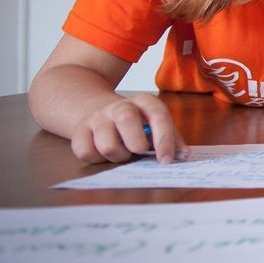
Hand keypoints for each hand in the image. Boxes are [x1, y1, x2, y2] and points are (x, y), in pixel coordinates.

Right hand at [71, 93, 188, 164]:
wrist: (97, 109)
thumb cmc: (137, 123)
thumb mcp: (156, 125)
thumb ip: (172, 139)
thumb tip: (184, 155)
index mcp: (144, 102)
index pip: (158, 115)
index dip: (164, 139)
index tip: (166, 160)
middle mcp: (120, 106)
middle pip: (127, 120)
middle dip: (136, 144)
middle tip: (139, 151)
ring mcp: (97, 117)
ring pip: (107, 144)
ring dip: (118, 156)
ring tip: (123, 153)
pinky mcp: (79, 130)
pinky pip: (86, 152)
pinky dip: (98, 160)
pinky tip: (104, 154)